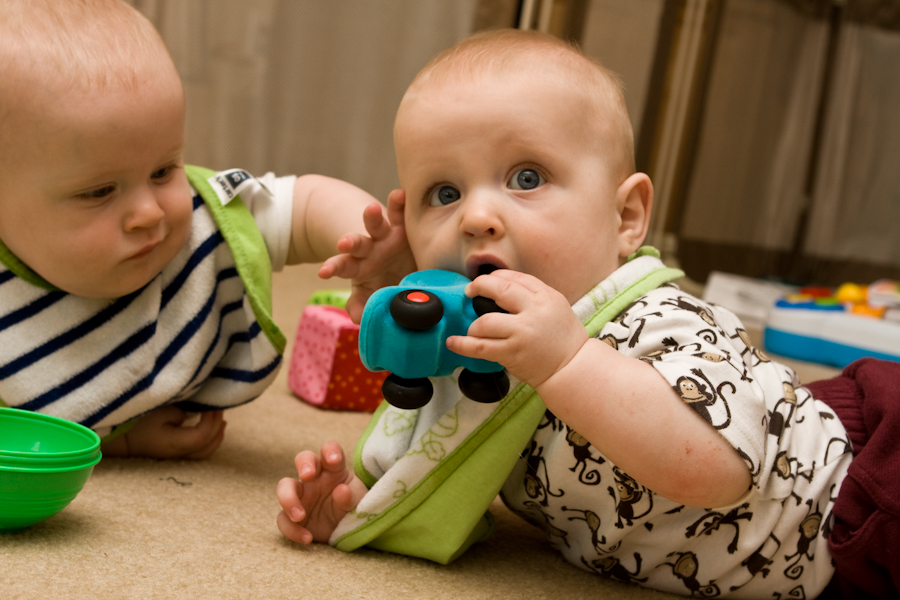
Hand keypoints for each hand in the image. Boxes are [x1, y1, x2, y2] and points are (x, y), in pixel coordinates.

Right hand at [100, 406, 225, 458]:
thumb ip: (180, 411)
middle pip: (207, 447)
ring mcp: (175, 455)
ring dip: (216, 435)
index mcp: (173, 443)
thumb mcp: (157, 410)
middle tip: (218, 408)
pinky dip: (209, 438)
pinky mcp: (173, 452)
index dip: (211, 419)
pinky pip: (198, 450)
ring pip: (204, 452)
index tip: (212, 403)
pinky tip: (211, 425)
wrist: (115, 437)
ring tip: (220, 419)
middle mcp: (177, 453)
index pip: (202, 436)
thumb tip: (197, 412)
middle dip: (217, 427)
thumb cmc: (134, 421)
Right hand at [275, 442, 367, 544]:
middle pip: (303, 459)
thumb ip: (352, 497)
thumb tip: (341, 491)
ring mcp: (301, 495)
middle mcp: (315, 478)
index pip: (330, 451)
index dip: (330, 451)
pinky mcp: (292, 516)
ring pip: (284, 486)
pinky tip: (307, 538)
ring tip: (299, 515)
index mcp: (334, 469)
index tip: (334, 460)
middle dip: (304, 464)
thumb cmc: (353, 507)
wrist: (346, 531)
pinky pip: (283, 519)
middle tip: (307, 475)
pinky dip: (292, 530)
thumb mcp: (359, 502)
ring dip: (288, 499)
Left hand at [318, 190, 415, 322]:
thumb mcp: (375, 293)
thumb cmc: (387, 282)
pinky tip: (401, 194)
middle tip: (343, 243)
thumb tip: (357, 318)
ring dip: (372, 217)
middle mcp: (371, 249)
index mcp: (360, 267)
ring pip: (376, 224)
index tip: (323, 272)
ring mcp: (386, 235)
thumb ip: (364, 304)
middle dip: (350, 242)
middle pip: (357, 244)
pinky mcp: (403, 226)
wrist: (405, 263)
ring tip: (371, 209)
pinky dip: (399, 202)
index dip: (334, 268)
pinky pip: (400, 212)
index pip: (345, 267)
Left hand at [446, 270, 588, 387]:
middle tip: (469, 292)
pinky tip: (453, 342)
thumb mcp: (556, 306)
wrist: (573, 368)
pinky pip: (480, 347)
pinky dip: (462, 344)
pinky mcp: (512, 353)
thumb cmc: (563, 339)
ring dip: (474, 325)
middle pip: (499, 289)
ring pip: (485, 321)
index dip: (495, 277)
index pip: (515, 277)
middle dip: (479, 286)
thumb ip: (533, 294)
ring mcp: (522, 332)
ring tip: (474, 330)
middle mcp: (534, 311)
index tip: (486, 282)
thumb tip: (501, 285)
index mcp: (546, 296)